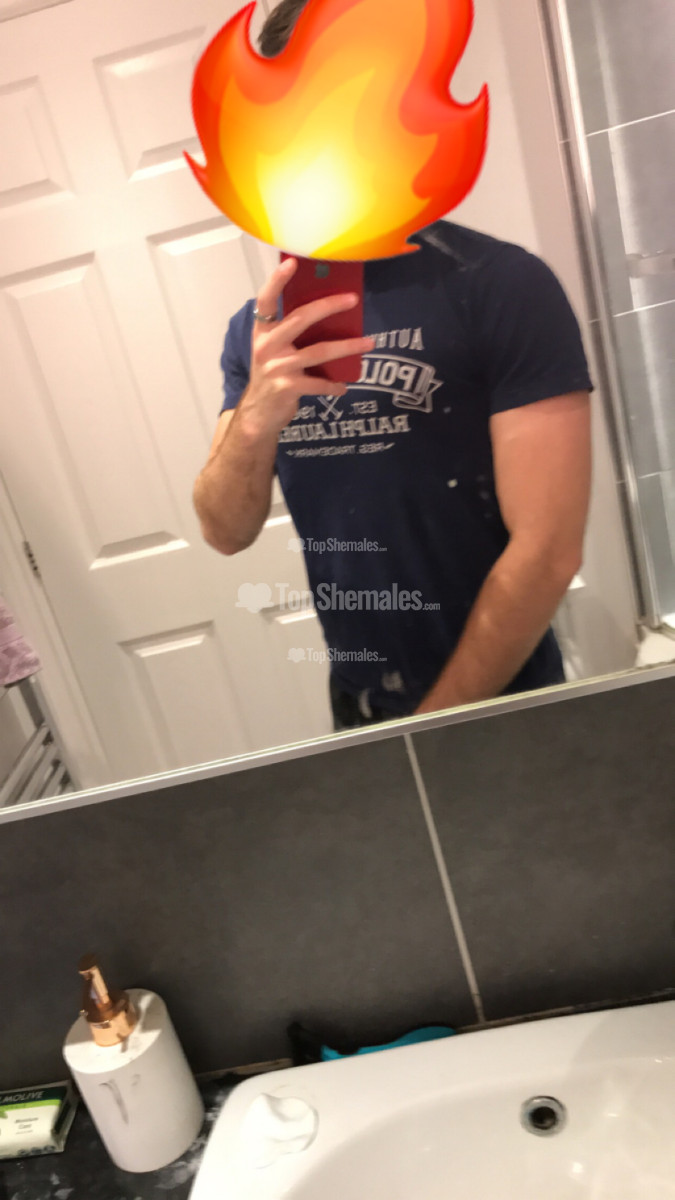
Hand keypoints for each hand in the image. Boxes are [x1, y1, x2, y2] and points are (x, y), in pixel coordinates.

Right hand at [239, 257, 373, 437]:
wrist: (257, 414)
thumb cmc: (271, 375)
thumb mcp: (274, 350)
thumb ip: (290, 333)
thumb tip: (327, 312)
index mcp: (262, 331)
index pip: (265, 300)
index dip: (277, 280)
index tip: (292, 262)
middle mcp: (267, 346)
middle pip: (301, 319)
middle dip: (329, 306)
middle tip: (353, 299)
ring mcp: (277, 367)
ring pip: (318, 351)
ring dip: (347, 346)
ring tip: (369, 343)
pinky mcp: (288, 387)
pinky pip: (318, 383)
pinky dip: (334, 385)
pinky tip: (344, 386)